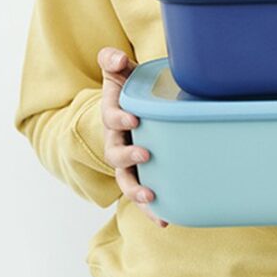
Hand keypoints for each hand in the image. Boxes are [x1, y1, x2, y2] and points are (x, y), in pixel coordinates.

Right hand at [97, 47, 167, 227]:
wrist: (134, 105)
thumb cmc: (129, 87)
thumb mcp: (120, 71)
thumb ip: (113, 62)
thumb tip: (116, 58)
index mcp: (113, 115)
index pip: (111, 118)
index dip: (120, 118)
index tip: (134, 118)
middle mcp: (117, 141)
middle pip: (115, 153)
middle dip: (128, 157)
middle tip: (146, 154)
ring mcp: (128, 160)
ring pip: (126, 179)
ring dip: (136, 190)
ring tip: (151, 196)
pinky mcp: (141, 174)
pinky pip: (143, 193)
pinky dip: (151, 208)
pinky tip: (165, 219)